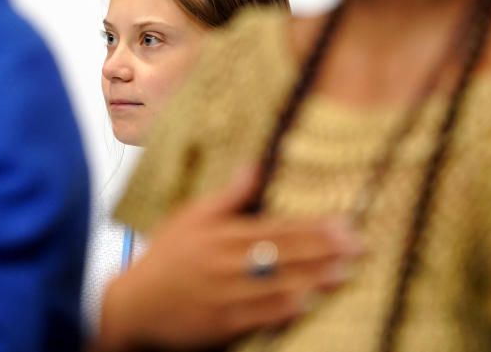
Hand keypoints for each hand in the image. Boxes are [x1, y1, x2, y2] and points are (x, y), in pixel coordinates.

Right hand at [97, 166, 364, 350]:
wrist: (132, 307)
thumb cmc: (164, 259)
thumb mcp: (190, 217)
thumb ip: (227, 196)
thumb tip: (256, 166)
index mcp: (219, 234)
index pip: (274, 227)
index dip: (311, 226)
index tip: (343, 223)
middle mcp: (223, 262)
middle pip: (281, 253)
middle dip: (322, 249)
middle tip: (358, 245)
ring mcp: (222, 294)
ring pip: (274, 284)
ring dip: (312, 278)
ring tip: (345, 272)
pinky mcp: (220, 324)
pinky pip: (257, 316)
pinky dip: (282, 310)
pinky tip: (308, 304)